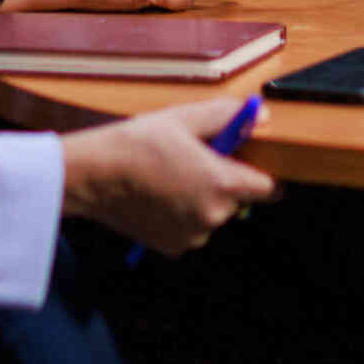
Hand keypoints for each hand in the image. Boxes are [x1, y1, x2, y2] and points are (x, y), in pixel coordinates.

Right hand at [60, 98, 279, 254]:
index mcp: (223, 185)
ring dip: (201, 198)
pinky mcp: (173, 248)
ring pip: (212, 213)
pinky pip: (191, 229)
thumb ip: (228, 116)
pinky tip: (159, 194)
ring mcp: (193, 236)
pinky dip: (182, 214)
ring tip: (170, 175)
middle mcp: (213, 217)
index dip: (263, 173)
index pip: (271, 188)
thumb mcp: (185, 118)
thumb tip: (261, 115)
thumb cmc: (136, 145)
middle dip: (223, 180)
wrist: (92, 177)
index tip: (251, 162)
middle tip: (194, 159)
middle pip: (237, 198)